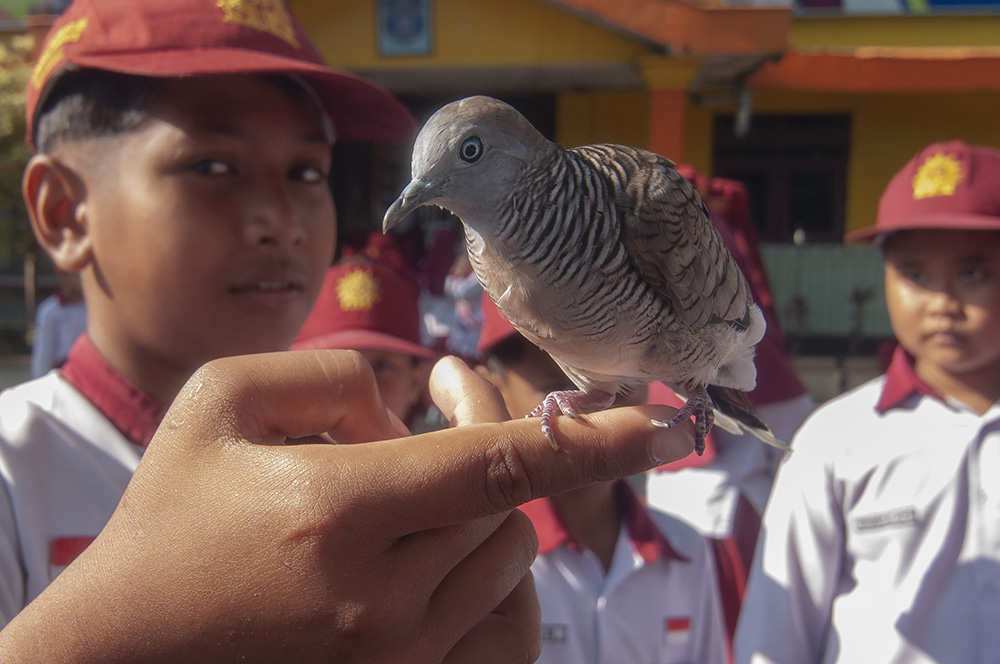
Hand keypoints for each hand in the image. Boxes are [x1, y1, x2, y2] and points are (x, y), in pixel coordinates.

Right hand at [0, 351, 692, 662]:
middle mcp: (380, 597)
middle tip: (426, 425)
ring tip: (400, 503)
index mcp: (337, 510)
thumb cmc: (169, 517)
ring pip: (507, 563)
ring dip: (479, 516)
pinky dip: (493, 578)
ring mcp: (397, 658)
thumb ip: (327, 373)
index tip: (671, 424)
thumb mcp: (219, 404)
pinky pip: (501, 626)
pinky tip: (446, 552)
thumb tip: (412, 402)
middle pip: (507, 510)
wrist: (128, 651)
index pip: (497, 466)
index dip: (593, 440)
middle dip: (485, 454)